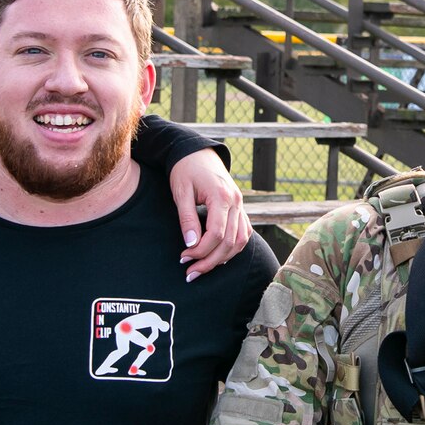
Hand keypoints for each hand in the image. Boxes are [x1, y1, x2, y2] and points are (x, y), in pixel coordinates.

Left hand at [169, 149, 249, 279]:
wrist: (197, 152)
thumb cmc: (185, 170)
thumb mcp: (181, 192)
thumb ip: (187, 218)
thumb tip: (190, 244)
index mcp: (221, 196)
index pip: (217, 233)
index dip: (201, 250)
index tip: (184, 258)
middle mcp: (236, 202)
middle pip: (230, 242)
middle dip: (210, 261)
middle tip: (191, 272)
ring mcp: (241, 205)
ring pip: (241, 241)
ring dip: (223, 258)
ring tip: (203, 267)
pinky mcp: (239, 207)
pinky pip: (243, 233)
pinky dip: (234, 248)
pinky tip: (219, 256)